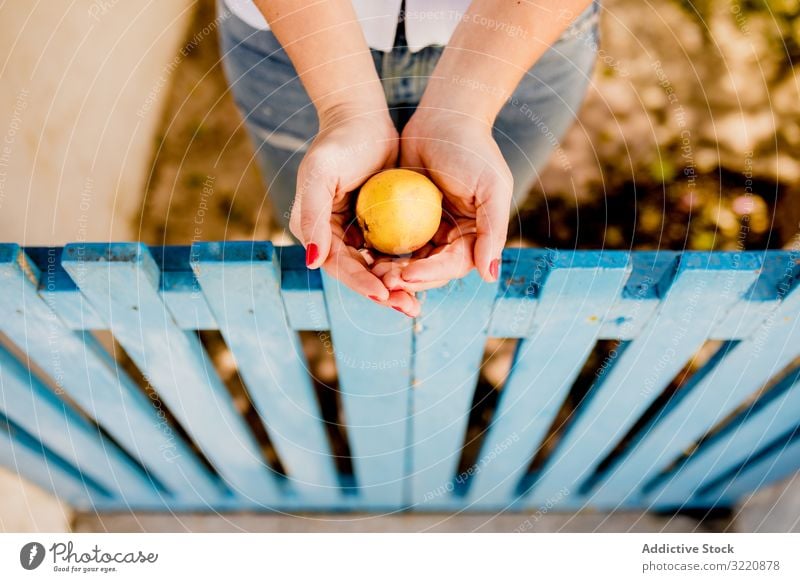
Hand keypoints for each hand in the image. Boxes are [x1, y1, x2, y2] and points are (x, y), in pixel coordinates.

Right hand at [290, 106, 420, 314]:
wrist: (361, 118)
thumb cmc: (339, 143)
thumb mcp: (320, 174)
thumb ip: (311, 216)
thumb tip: (311, 260)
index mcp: (314, 230)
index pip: (339, 266)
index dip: (361, 283)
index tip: (385, 295)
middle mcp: (332, 237)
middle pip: (360, 273)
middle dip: (384, 294)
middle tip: (409, 309)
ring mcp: (356, 232)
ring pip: (378, 267)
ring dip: (397, 287)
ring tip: (417, 304)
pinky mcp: (377, 225)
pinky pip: (393, 251)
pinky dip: (407, 265)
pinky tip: (427, 276)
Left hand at [382, 110, 511, 291]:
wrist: (444, 117)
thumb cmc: (472, 149)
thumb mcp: (492, 187)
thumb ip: (493, 231)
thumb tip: (490, 276)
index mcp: (475, 236)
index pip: (454, 265)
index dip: (432, 274)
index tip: (407, 275)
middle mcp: (453, 238)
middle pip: (430, 270)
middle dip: (407, 280)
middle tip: (383, 282)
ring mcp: (428, 230)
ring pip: (408, 260)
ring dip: (391, 271)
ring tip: (372, 273)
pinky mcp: (405, 220)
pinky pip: (392, 241)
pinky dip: (380, 250)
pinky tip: (363, 255)